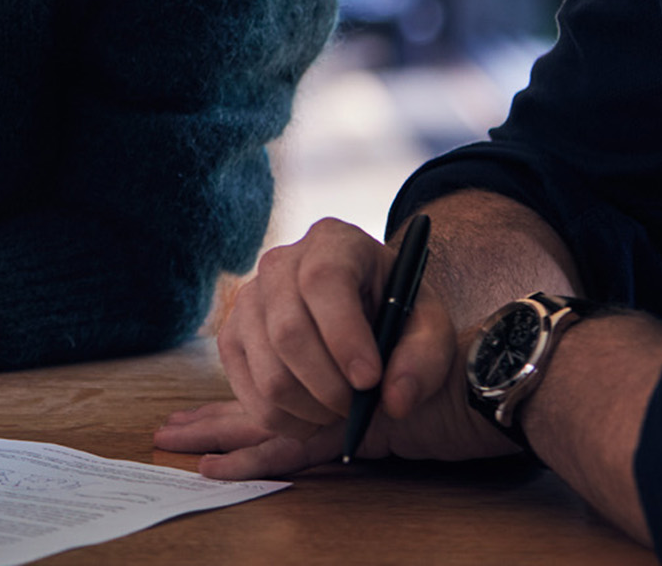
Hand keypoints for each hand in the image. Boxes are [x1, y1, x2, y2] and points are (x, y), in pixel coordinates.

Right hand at [151, 217, 517, 477]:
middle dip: (329, 387)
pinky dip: (283, 419)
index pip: (324, 281)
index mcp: (334, 242)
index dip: (344, 335)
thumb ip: (424, 360)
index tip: (370, 380)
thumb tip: (395, 400)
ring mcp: (248, 300)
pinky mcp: (232, 337)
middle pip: (288, 332)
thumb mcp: (430, 328)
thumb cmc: (397, 315)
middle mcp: (280, 263)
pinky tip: (313, 416)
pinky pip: (248, 392)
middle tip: (359, 408)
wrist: (364, 315)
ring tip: (341, 412)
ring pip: (268, 371)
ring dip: (310, 410)